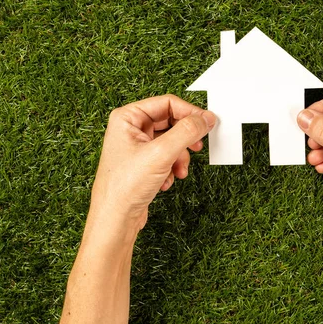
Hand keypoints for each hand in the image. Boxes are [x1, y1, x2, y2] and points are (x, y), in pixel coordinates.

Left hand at [91, 94, 215, 232]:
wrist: (115, 220)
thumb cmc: (124, 187)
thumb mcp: (162, 154)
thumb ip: (187, 132)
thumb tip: (205, 119)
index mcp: (127, 117)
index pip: (167, 103)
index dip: (190, 112)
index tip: (207, 123)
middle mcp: (130, 129)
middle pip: (171, 122)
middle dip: (185, 139)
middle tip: (198, 146)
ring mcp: (136, 146)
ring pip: (171, 141)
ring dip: (180, 157)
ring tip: (179, 171)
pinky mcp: (142, 163)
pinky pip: (167, 157)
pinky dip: (172, 168)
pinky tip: (166, 181)